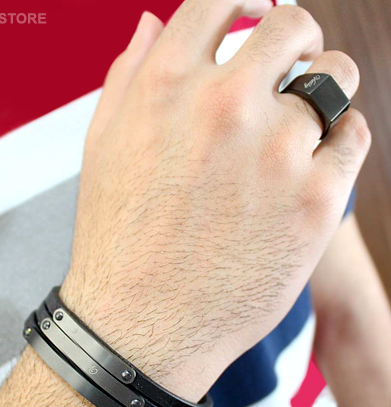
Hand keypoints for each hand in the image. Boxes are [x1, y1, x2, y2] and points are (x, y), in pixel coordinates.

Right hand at [61, 2, 369, 401]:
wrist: (142, 323)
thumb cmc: (119, 241)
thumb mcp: (103, 148)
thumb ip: (128, 76)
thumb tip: (153, 23)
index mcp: (166, 88)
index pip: (220, 1)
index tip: (255, 11)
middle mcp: (223, 108)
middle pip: (292, 27)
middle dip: (295, 40)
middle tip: (291, 67)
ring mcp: (275, 151)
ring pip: (335, 78)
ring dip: (324, 88)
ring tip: (303, 121)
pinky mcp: (315, 200)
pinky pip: (353, 136)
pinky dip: (340, 138)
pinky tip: (312, 162)